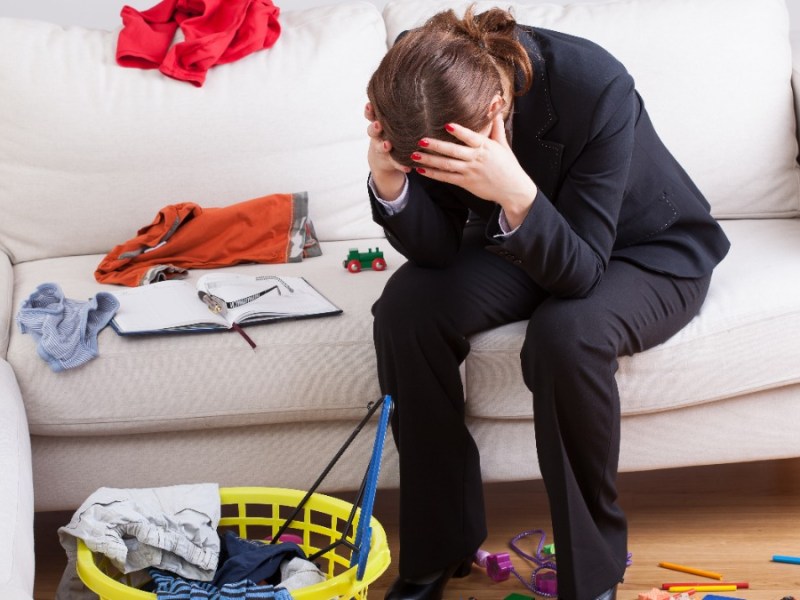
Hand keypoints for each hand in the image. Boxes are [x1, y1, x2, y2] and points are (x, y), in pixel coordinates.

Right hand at [365, 102, 410, 200]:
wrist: (385, 157)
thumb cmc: (395, 129)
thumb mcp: (393, 118)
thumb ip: (401, 106)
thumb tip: (421, 83)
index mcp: (378, 122)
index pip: (370, 114)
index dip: (369, 110)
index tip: (370, 105)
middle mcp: (377, 135)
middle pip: (372, 130)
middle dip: (375, 127)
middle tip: (378, 125)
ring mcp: (381, 148)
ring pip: (379, 147)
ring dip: (383, 146)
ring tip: (387, 145)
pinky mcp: (390, 160)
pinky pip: (395, 163)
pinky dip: (400, 165)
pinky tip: (407, 167)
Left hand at [412, 113, 536, 228]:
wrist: (513, 189)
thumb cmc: (508, 165)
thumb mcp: (503, 144)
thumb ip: (496, 126)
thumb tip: (497, 104)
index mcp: (486, 147)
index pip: (471, 137)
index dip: (459, 131)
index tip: (446, 124)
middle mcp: (476, 159)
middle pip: (454, 151)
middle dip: (436, 146)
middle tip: (420, 140)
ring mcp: (470, 171)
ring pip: (447, 165)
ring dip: (430, 160)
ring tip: (415, 155)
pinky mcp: (466, 183)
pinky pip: (447, 178)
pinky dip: (434, 174)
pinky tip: (422, 170)